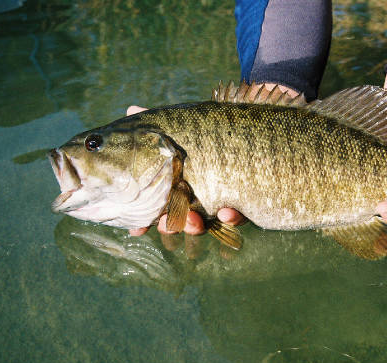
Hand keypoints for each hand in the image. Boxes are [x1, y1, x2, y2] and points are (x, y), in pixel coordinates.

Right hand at [126, 106, 245, 236]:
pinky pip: (239, 217)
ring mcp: (221, 202)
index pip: (157, 206)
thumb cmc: (212, 129)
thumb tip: (131, 108)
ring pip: (207, 222)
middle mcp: (198, 197)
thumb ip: (159, 123)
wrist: (255, 128)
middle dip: (171, 225)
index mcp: (178, 185)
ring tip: (193, 221)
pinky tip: (228, 211)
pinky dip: (232, 217)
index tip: (136, 229)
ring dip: (197, 226)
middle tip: (166, 225)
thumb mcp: (184, 125)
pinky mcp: (246, 203)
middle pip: (180, 218)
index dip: (145, 221)